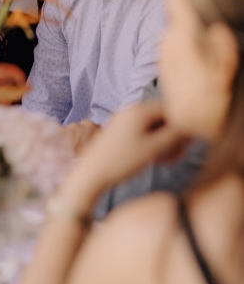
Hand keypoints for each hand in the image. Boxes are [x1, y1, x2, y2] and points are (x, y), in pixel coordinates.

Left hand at [59, 101, 189, 208]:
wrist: (90, 174)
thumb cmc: (122, 161)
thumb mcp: (155, 148)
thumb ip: (177, 134)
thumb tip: (193, 126)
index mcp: (139, 109)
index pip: (173, 109)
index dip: (184, 125)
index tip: (188, 144)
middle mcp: (131, 111)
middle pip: (164, 118)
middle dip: (175, 136)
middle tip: (176, 156)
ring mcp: (124, 121)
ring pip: (155, 128)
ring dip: (165, 142)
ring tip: (166, 160)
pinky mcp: (120, 133)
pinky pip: (144, 134)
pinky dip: (153, 144)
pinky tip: (156, 160)